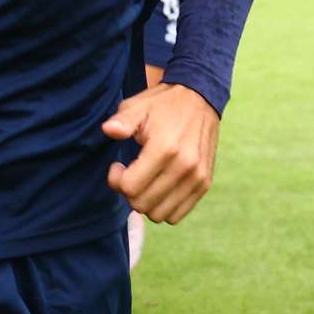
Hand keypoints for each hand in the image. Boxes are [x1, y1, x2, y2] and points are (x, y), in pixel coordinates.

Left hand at [105, 83, 219, 224]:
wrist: (200, 99)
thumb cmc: (162, 105)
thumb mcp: (137, 106)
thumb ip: (122, 121)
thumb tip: (109, 130)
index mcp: (165, 148)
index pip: (130, 188)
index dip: (116, 180)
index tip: (118, 165)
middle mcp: (184, 166)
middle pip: (142, 205)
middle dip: (129, 193)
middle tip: (129, 174)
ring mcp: (197, 178)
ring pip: (159, 215)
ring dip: (146, 202)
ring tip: (145, 181)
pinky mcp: (204, 184)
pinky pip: (177, 215)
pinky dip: (163, 207)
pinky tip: (159, 187)